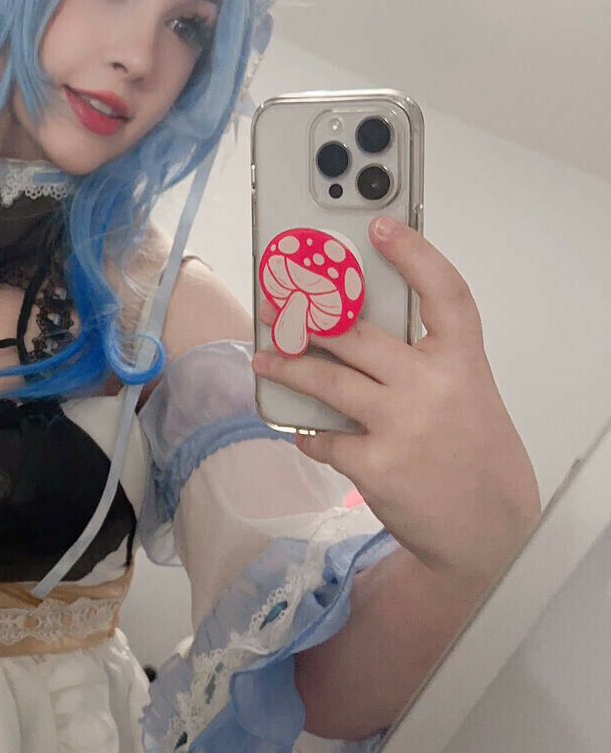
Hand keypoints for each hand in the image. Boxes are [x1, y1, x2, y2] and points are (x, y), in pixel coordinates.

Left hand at [251, 215, 540, 592]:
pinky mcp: (376, 464)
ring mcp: (403, 425)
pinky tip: (308, 433)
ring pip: (327, 381)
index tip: (379, 226)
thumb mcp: (465, 393)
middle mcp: (434, 386)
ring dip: (288, 366)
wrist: (488, 526)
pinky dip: (310, 435)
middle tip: (279, 304)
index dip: (413, 253)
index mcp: (462, 360)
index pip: (443, 291)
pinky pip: (323, 438)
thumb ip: (422, 361)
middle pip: (358, 335)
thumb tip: (352, 335)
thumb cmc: (471, 451)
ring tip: (265, 358)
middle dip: (309, 316)